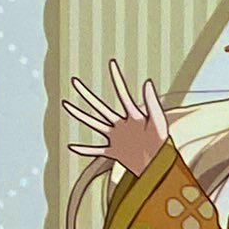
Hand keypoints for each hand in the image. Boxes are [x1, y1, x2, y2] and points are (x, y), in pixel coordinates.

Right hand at [61, 58, 172, 179]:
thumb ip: (152, 103)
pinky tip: (71, 146)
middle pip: (98, 106)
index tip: (112, 62)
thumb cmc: (162, 144)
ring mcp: (116, 138)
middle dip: (85, 94)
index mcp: (133, 116)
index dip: (117, 78)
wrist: (160, 166)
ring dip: (79, 114)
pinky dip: (83, 150)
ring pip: (93, 123)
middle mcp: (121, 125)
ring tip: (66, 104)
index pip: (122, 93)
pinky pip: (95, 151)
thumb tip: (147, 81)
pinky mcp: (114, 153)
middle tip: (74, 81)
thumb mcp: (158, 121)